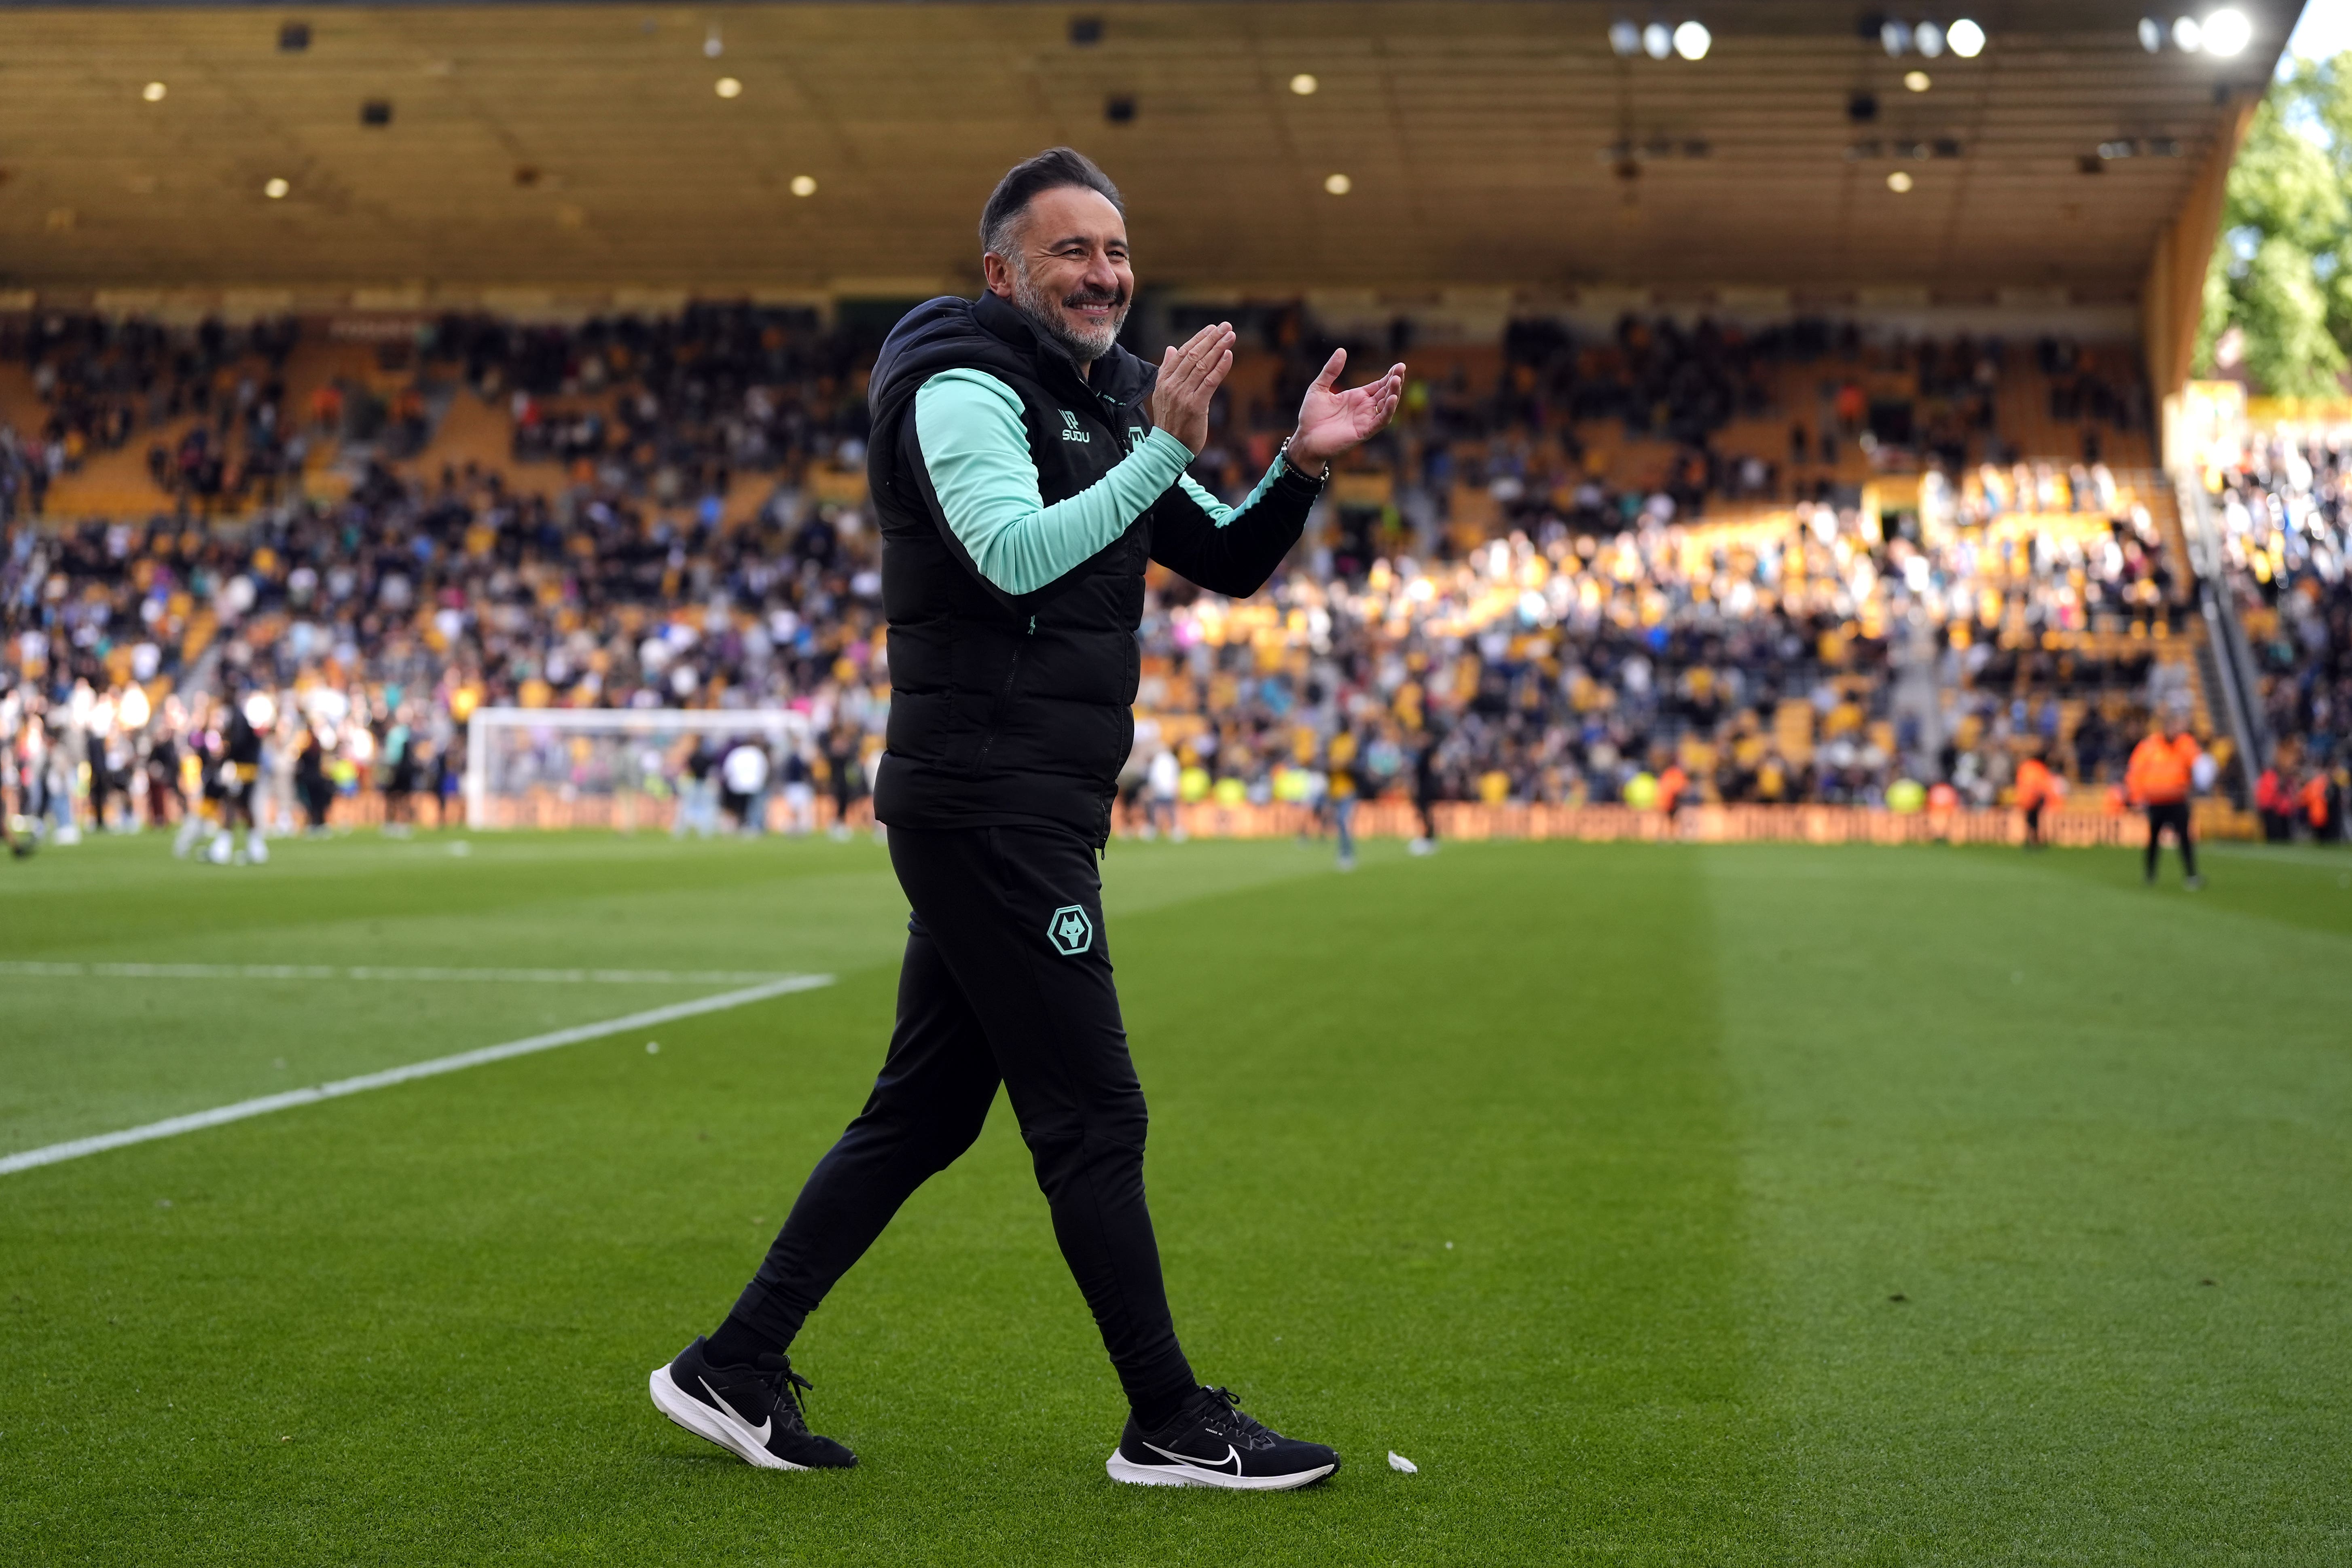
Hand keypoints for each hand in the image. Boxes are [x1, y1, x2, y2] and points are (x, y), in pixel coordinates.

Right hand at [1149, 322, 1235, 455]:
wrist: (1168, 447)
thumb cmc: (1169, 421)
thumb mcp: (1162, 393)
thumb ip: (1167, 370)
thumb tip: (1171, 348)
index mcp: (1164, 380)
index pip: (1182, 353)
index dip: (1198, 339)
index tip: (1212, 328)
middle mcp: (1173, 385)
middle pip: (1194, 355)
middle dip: (1211, 339)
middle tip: (1226, 327)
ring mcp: (1183, 395)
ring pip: (1203, 365)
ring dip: (1219, 348)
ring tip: (1231, 336)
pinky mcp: (1196, 406)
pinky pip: (1210, 381)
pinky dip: (1220, 367)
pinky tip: (1228, 355)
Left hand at [1288, 350, 1404, 469]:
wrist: (1305, 438)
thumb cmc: (1311, 416)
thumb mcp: (1319, 388)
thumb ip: (1331, 371)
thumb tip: (1341, 350)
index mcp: (1357, 397)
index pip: (1379, 385)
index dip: (1390, 375)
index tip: (1399, 365)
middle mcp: (1364, 408)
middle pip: (1386, 393)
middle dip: (1395, 381)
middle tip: (1402, 368)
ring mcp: (1365, 420)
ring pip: (1387, 406)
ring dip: (1394, 393)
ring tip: (1396, 380)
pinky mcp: (1364, 431)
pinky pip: (1380, 421)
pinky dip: (1387, 410)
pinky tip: (1392, 399)